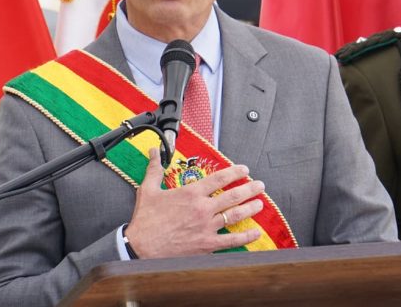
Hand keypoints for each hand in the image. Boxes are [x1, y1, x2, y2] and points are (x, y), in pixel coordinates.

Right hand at [125, 148, 264, 257]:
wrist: (140, 249)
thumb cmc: (145, 221)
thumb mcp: (148, 190)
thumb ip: (155, 169)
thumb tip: (153, 151)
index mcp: (191, 193)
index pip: (219, 178)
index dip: (235, 172)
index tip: (244, 170)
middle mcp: (202, 208)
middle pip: (233, 195)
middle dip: (249, 189)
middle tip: (260, 185)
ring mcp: (207, 227)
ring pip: (235, 215)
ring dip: (250, 208)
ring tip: (260, 203)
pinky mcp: (207, 245)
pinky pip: (231, 240)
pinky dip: (245, 236)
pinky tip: (256, 233)